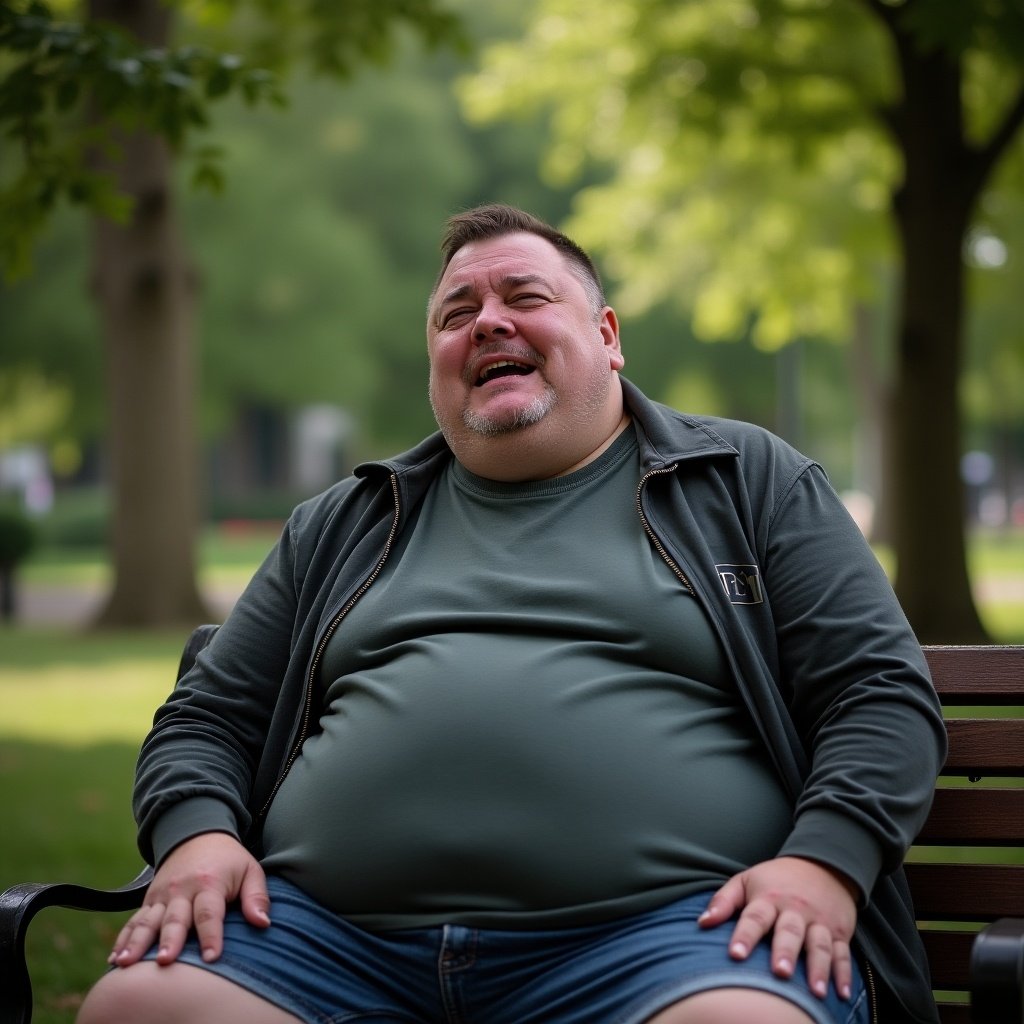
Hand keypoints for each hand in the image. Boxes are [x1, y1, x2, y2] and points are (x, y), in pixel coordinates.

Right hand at [109, 832, 269, 967]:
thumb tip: (263, 923)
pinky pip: (134, 921)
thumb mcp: (250, 870)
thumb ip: (257, 897)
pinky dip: (123, 939)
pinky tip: (115, 959)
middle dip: (170, 941)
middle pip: (175, 919)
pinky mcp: (149, 900)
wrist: (197, 833)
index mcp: (209, 883)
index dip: (211, 935)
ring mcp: (162, 895)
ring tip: (126, 964)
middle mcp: (182, 889)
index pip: (210, 913)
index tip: (212, 957)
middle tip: (165, 962)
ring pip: (147, 922)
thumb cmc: (228, 860)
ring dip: (136, 943)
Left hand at [698, 856, 857, 1000]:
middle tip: (780, 973)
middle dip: (785, 952)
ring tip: (815, 991)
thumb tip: (701, 924)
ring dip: (818, 968)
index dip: (745, 935)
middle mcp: (795, 910)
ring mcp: (819, 922)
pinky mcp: (839, 932)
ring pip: (819, 945)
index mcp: (769, 898)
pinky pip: (843, 953)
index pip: (754, 917)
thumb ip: (723, 902)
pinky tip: (842, 993)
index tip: (735, 954)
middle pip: (790, 932)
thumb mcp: (746, 880)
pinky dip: (844, 973)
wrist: (823, 864)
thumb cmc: (776, 879)